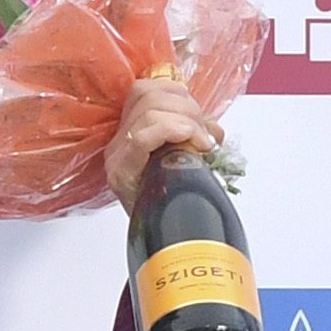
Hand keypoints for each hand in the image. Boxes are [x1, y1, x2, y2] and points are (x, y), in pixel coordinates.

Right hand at [102, 76, 219, 210]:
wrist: (163, 242)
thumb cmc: (171, 202)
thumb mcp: (184, 159)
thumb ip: (192, 136)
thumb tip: (212, 128)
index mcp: (130, 132)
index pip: (145, 89)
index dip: (178, 93)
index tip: (200, 118)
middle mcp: (118, 141)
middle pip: (148, 95)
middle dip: (187, 109)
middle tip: (204, 136)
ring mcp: (117, 156)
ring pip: (149, 111)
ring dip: (186, 122)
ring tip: (201, 144)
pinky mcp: (121, 173)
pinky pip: (142, 138)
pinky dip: (171, 131)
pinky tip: (191, 143)